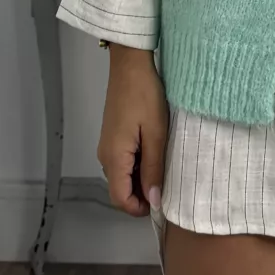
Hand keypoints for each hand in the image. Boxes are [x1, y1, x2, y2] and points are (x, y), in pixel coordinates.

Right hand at [98, 45, 168, 218]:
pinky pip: (123, 162)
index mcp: (114, 158)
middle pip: (120, 190)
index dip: (140, 208)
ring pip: (122, 176)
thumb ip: (154, 169)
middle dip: (143, 194)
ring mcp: (107, 145)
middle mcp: (105, 156)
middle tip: (168, 182)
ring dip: (141, 178)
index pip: (120, 200)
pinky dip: (137, 165)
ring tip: (164, 166)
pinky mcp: (112, 136)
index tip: (163, 202)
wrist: (131, 65)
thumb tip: (154, 201)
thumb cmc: (145, 96)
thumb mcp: (156, 134)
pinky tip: (154, 152)